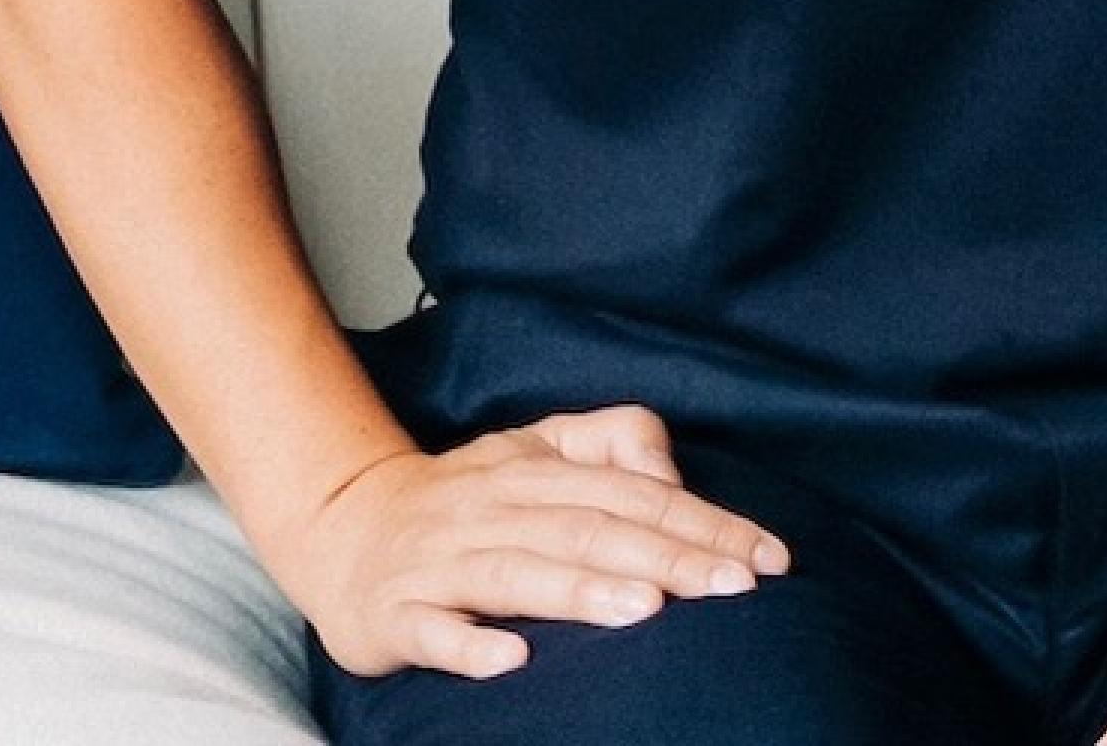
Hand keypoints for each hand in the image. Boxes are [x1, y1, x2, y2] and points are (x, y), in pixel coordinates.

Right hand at [275, 405, 790, 679]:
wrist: (340, 526)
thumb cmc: (465, 498)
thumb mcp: (536, 452)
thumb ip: (610, 445)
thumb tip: (671, 473)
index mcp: (532, 472)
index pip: (633, 494)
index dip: (702, 523)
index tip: (766, 557)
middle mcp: (489, 510)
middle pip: (587, 529)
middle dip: (665, 558)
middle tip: (733, 586)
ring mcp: (438, 563)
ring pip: (517, 574)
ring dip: (581, 592)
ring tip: (646, 610)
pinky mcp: (393, 615)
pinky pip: (431, 633)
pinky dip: (469, 645)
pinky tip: (513, 660)